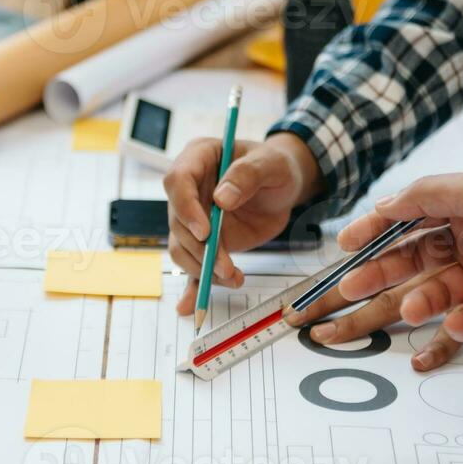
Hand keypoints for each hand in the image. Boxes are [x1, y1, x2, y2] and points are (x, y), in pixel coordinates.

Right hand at [164, 133, 322, 314]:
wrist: (284, 186)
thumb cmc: (275, 165)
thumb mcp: (270, 162)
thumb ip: (248, 175)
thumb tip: (223, 198)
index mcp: (197, 159)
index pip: (178, 181)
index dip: (186, 208)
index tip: (205, 232)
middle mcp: (189, 190)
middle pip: (178, 222)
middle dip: (201, 249)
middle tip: (226, 266)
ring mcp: (194, 218)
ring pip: (183, 247)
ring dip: (203, 268)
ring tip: (232, 277)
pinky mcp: (205, 242)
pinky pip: (194, 264)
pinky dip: (194, 284)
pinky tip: (191, 305)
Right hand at [291, 165, 462, 369]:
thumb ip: (426, 196)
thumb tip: (385, 203)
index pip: (410, 219)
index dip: (376, 232)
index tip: (345, 248)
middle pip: (417, 259)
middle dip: (382, 274)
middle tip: (351, 288)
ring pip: (441, 291)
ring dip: (421, 301)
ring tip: (412, 309)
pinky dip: (456, 328)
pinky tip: (444, 329)